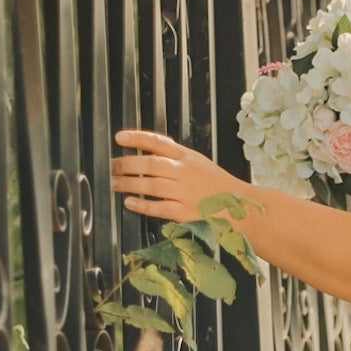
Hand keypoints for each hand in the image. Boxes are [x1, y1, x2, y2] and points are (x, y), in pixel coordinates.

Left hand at [111, 130, 246, 221]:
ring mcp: (186, 192)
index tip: (119, 137)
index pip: (160, 143)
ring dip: (129, 184)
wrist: (240, 206)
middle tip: (111, 166)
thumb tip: (143, 152)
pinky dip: (143, 205)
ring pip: (152, 185)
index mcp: (188, 157)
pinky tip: (129, 202)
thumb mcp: (197, 162)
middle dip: (127, 164)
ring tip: (113, 183)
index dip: (138, 138)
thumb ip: (174, 157)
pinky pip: (160, 207)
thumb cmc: (215, 184)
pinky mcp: (186, 212)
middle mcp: (186, 172)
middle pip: (151, 164)